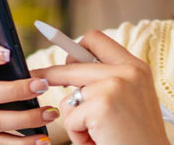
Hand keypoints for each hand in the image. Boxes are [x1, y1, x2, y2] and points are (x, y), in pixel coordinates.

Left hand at [41, 30, 169, 144]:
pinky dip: (79, 135)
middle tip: (36, 78)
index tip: (64, 58)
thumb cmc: (137, 138)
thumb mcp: (130, 100)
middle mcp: (127, 71)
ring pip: (70, 97)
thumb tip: (70, 74)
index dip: (76, 47)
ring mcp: (114, 86)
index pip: (97, 39)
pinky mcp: (102, 105)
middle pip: (74, 62)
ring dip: (77, 121)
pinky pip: (71, 118)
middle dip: (51, 74)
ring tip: (99, 134)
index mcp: (136, 67)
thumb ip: (108, 82)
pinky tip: (98, 140)